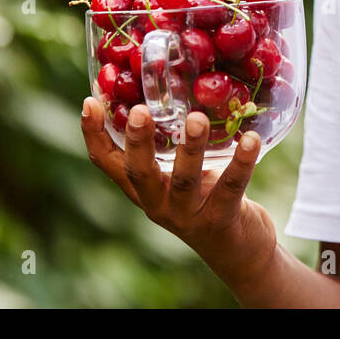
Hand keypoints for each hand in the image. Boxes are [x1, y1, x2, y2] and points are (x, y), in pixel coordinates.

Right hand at [81, 98, 277, 283]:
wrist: (240, 250)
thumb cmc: (209, 197)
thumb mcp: (185, 172)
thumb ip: (176, 144)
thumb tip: (176, 88)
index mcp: (144, 189)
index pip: (108, 163)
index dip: (94, 135)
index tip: (89, 102)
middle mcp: (158, 204)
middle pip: (139, 174)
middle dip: (138, 142)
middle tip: (139, 110)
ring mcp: (188, 216)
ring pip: (184, 181)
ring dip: (191, 148)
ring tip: (197, 118)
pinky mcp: (220, 221)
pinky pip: (230, 188)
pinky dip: (241, 163)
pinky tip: (250, 139)